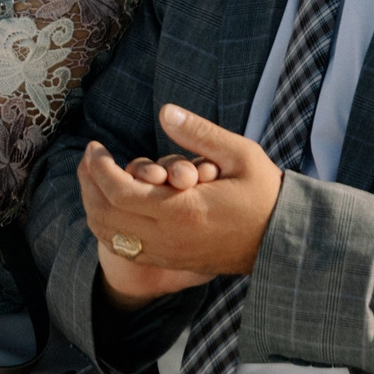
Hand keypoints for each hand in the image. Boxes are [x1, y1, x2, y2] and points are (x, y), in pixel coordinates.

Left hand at [78, 105, 286, 305]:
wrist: (285, 241)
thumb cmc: (265, 194)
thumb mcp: (240, 154)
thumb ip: (200, 133)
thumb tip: (164, 111)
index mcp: (183, 211)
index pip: (118, 191)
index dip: (98, 167)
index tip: (95, 146)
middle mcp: (169, 238)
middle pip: (105, 215)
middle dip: (88, 183)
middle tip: (90, 158)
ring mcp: (167, 255)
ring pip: (110, 235)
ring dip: (94, 205)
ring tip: (96, 177)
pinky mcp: (170, 262)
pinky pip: (125, 249)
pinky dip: (109, 226)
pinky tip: (113, 202)